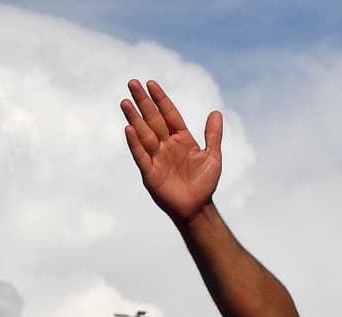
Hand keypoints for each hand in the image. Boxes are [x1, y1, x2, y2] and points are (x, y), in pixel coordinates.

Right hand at [122, 79, 222, 223]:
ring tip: (125, 102)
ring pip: (144, 134)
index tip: (151, 83)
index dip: (160, 99)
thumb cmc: (205, 184)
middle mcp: (166, 145)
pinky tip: (129, 129)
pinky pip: (141, 156)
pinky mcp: (150, 173)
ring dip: (135, 118)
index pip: (169, 114)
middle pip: (153, 119)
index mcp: (181, 139)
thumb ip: (213, 135)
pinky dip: (135, 143)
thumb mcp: (213, 157)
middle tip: (132, 83)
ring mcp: (157, 158)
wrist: (198, 208)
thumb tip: (216, 112)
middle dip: (143, 102)